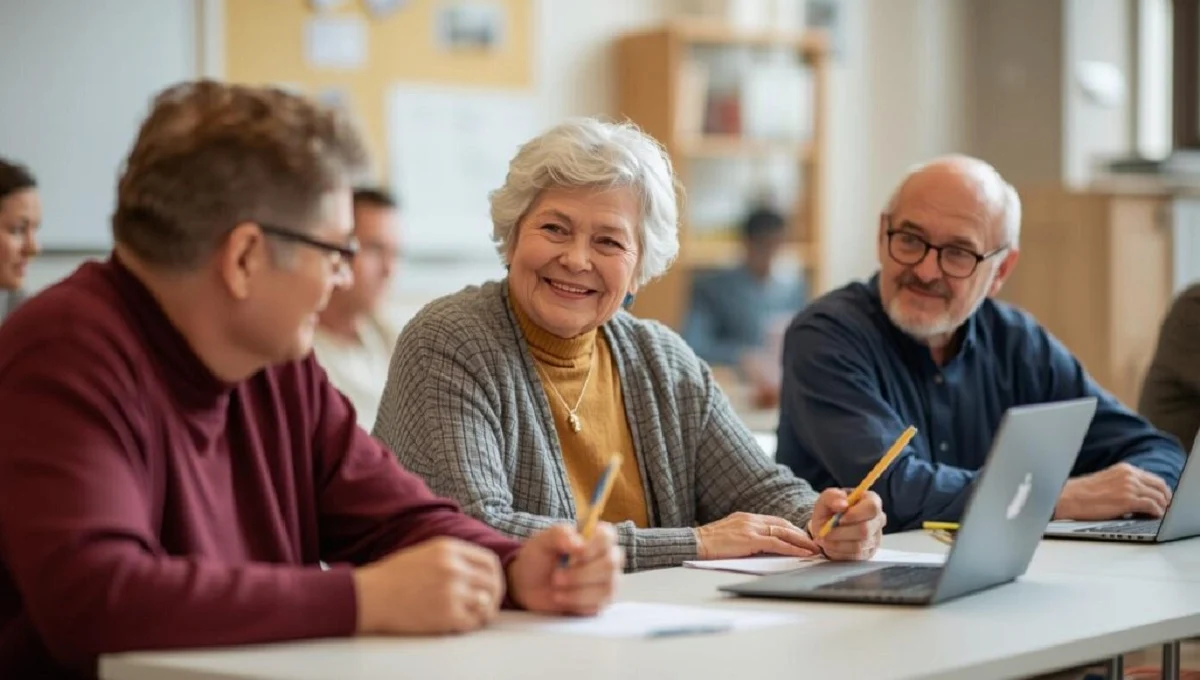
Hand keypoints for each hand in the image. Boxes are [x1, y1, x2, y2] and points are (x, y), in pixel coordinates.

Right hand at [353, 537, 503, 634]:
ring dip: (484, 612)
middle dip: (494, 596)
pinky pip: (473, 622)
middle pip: (493, 583)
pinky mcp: (446, 615)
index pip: (489, 562)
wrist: (370, 596)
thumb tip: (479, 571)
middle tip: (487, 605)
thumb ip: (454, 557)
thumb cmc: (393, 576)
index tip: (490, 586)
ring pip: (487, 604)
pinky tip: (461, 623)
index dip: (494, 576)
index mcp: (449, 548)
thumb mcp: (426, 552)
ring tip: (474, 616)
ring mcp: (452, 591)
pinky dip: (471, 625)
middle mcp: (454, 568)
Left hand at [507, 523, 622, 616]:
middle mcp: (606, 558)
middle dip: (580, 573)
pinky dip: (575, 603)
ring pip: (605, 588)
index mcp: (595, 538)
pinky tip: (561, 598)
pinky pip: (596, 605)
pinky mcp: (601, 603)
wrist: (528, 586)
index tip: (576, 553)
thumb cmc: (539, 558)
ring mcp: (607, 582)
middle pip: (609, 564)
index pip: (608, 536)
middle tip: (556, 576)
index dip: (595, 546)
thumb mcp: (543, 541)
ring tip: (556, 589)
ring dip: (576, 591)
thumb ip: (560, 535)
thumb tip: (580, 544)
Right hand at [695, 512, 817, 559]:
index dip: (791, 530)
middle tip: (815, 543)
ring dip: (802, 542)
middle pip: (783, 525)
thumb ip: (746, 537)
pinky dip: (793, 548)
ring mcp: (751, 527)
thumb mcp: (730, 536)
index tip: (802, 537)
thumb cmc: (708, 544)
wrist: (695, 543)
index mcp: (746, 517)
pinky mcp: (751, 539)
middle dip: (800, 535)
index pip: (775, 521)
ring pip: (784, 532)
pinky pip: (777, 543)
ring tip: (815, 549)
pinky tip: (803, 554)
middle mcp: (751, 519)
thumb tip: (760, 547)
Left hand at [808, 488, 885, 560]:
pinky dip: (838, 551)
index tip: (840, 518)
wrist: (827, 527)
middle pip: (865, 529)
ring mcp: (875, 538)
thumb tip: (842, 504)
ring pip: (858, 545)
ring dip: (837, 543)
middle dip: (841, 532)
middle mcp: (878, 520)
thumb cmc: (830, 510)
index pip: (872, 507)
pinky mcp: (868, 553)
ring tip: (825, 538)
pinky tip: (831, 545)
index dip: (856, 514)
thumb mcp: (826, 499)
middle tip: (825, 531)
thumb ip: (832, 496)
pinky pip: (854, 556)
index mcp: (871, 501)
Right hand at [1055, 463, 1171, 519]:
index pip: (1153, 478)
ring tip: (1158, 515)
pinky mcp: (1128, 500)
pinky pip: (1153, 506)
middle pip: (1161, 486)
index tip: (1163, 500)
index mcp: (1125, 469)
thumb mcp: (1107, 481)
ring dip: (1162, 507)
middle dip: (1166, 499)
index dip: (1162, 491)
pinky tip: (1152, 517)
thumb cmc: (1082, 493)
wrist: (1067, 498)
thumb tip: (1140, 497)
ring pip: (1160, 497)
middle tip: (1165, 509)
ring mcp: (1129, 487)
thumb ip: (1124, 484)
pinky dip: (1156, 513)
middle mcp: (1129, 475)